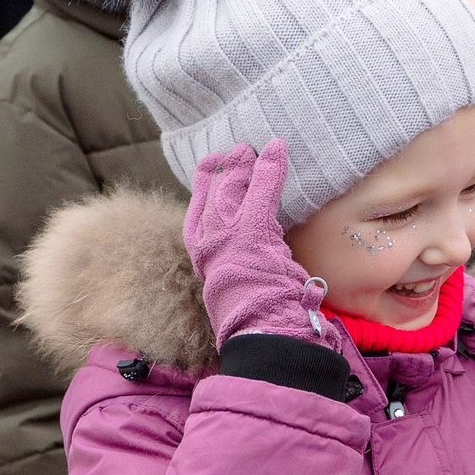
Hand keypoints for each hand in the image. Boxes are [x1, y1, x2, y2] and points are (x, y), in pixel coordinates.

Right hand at [183, 140, 326, 345]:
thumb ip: (241, 264)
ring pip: (234, 188)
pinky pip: (263, 188)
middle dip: (226, 171)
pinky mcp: (254, 227)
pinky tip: (277, 148)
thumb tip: (263, 257)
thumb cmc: (252, 315)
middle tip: (236, 152)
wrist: (257, 327)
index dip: (203, 188)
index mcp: (201, 257)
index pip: (197, 213)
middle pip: (214, 196)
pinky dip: (271, 166)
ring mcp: (229, 233)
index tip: (209, 168)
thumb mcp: (237, 286)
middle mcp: (208, 242)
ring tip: (251, 148)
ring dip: (244, 165)